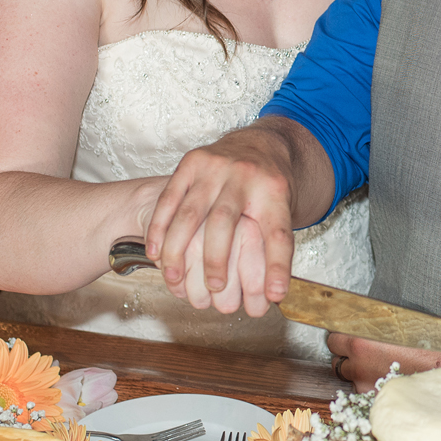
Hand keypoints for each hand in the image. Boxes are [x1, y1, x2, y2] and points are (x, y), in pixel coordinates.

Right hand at [146, 127, 298, 314]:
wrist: (258, 144)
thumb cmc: (269, 189)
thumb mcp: (285, 212)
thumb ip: (279, 249)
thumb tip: (275, 296)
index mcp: (275, 191)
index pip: (278, 233)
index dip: (277, 266)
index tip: (274, 295)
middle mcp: (245, 175)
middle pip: (225, 220)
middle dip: (216, 258)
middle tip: (215, 289)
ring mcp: (215, 166)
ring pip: (190, 212)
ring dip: (178, 249)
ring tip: (174, 279)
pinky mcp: (191, 162)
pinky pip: (169, 200)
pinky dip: (159, 229)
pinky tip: (155, 254)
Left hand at [329, 334, 440, 388]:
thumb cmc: (428, 346)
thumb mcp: (399, 327)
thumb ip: (373, 328)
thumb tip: (361, 326)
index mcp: (360, 344)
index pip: (333, 341)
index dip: (341, 339)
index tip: (348, 339)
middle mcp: (358, 367)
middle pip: (337, 363)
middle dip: (347, 359)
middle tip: (364, 355)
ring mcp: (365, 387)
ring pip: (351, 381)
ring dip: (359, 375)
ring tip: (379, 370)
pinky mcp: (374, 401)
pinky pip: (364, 394)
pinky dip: (371, 389)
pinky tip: (387, 382)